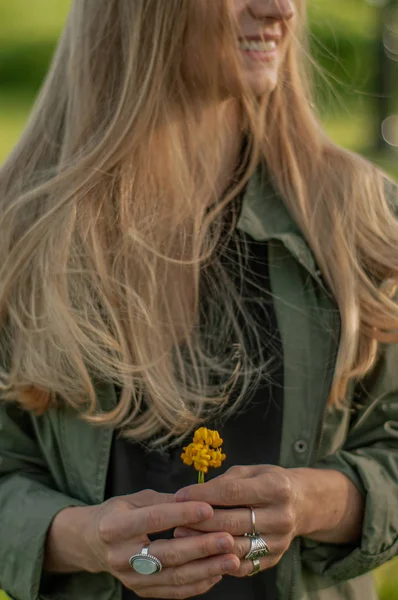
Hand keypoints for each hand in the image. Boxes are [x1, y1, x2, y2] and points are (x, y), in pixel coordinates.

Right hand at [47, 489, 240, 597]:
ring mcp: (130, 579)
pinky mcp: (141, 591)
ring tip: (232, 558)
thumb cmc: (118, 514)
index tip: (208, 508)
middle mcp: (120, 556)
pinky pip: (174, 592)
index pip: (154, 520)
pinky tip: (218, 572)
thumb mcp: (135, 499)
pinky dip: (198, 583)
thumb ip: (165, 501)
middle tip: (228, 538)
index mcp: (115, 527)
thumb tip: (198, 498)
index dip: (182, 514)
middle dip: (201, 547)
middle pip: (167, 554)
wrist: (92, 543)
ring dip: (207, 569)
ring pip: (174, 577)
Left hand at [173, 465, 299, 576]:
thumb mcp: (251, 471)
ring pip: (235, 547)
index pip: (232, 493)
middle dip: (200, 521)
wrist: (302, 504)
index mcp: (275, 487)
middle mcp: (281, 516)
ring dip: (205, 544)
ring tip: (182, 537)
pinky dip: (219, 560)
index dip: (203, 495)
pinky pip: (242, 564)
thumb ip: (225, 482)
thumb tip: (194, 495)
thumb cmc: (269, 482)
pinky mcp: (274, 559)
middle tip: (175, 520)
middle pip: (232, 522)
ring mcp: (279, 541)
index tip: (180, 496)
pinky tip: (201, 552)